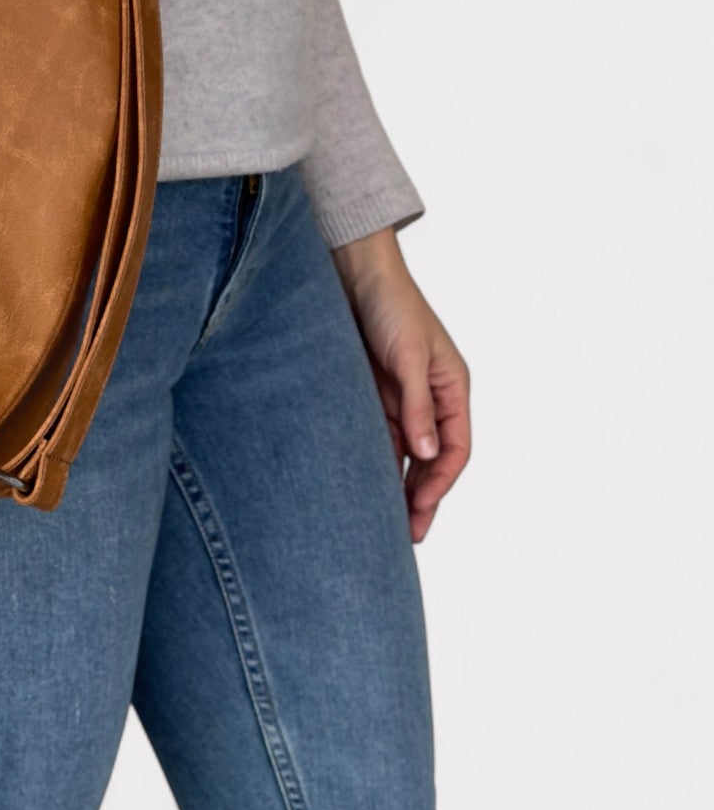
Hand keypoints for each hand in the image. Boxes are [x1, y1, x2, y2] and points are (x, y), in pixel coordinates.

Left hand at [330, 227, 470, 542]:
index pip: (456, 447)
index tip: (420, 506)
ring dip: (398, 486)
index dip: (440, 480)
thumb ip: (417, 404)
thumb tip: (427, 453)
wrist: (354, 274)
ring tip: (385, 524)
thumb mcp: (410, 356)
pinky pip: (377, 438)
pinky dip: (375, 464)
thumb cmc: (391, 305)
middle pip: (431, 459)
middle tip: (407, 535)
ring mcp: (401, 400)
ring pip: (404, 455)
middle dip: (422, 497)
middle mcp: (430, 399)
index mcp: (453, 388)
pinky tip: (363, 488)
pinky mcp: (372, 396)